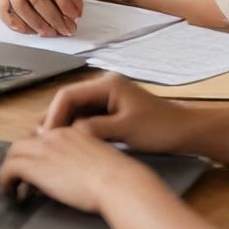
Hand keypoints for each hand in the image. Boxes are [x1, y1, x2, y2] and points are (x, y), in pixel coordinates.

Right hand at [0, 0, 81, 36]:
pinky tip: (31, 31)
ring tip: (50, 33)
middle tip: (65, 30)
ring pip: (20, 6)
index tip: (74, 16)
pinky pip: (5, 12)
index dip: (65, 1)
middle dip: (53, 18)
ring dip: (37, 23)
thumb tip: (75, 13)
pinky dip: (17, 24)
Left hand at [0, 126, 152, 214]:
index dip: (37, 150)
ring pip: (13, 152)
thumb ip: (85, 158)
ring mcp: (42, 149)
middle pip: (25, 140)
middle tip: (19, 174)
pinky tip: (10, 191)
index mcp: (72, 131)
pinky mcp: (34, 165)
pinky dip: (6, 180)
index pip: (45, 135)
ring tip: (12, 184)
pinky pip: (8, 169)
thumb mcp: (101, 159)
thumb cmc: (119, 178)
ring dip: (10, 168)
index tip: (37, 163)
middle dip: (20, 157)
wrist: (117, 182)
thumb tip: (77, 172)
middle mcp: (54, 136)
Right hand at [40, 73, 194, 152]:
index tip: (46, 136)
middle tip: (41, 142)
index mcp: (107, 84)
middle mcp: (104, 86)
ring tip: (50, 144)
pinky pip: (86, 116)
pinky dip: (76, 128)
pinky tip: (68, 143)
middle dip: (55, 120)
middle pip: (69, 100)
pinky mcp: (111, 109)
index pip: (68, 95)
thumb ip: (94, 129)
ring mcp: (108, 97)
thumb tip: (68, 134)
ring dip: (64, 125)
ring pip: (76, 109)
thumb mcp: (125, 130)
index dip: (54, 115)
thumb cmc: (160, 129)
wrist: (186, 132)